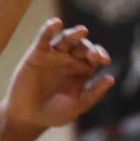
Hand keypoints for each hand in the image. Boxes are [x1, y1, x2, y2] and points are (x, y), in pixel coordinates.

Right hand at [5, 18, 112, 133]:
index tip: (104, 60)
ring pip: (65, 38)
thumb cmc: (54, 113)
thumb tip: (111, 78)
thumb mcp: (77, 106)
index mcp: (82, 71)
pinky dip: (49, 28)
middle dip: (88, 46)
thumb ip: (93, 93)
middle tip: (92, 54)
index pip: (95, 56)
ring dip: (74, 34)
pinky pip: (44, 38)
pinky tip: (56, 23)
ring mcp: (53, 55)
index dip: (100, 54)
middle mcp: (69, 60)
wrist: (28, 117)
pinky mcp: (37, 53)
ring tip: (82, 31)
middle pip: (82, 45)